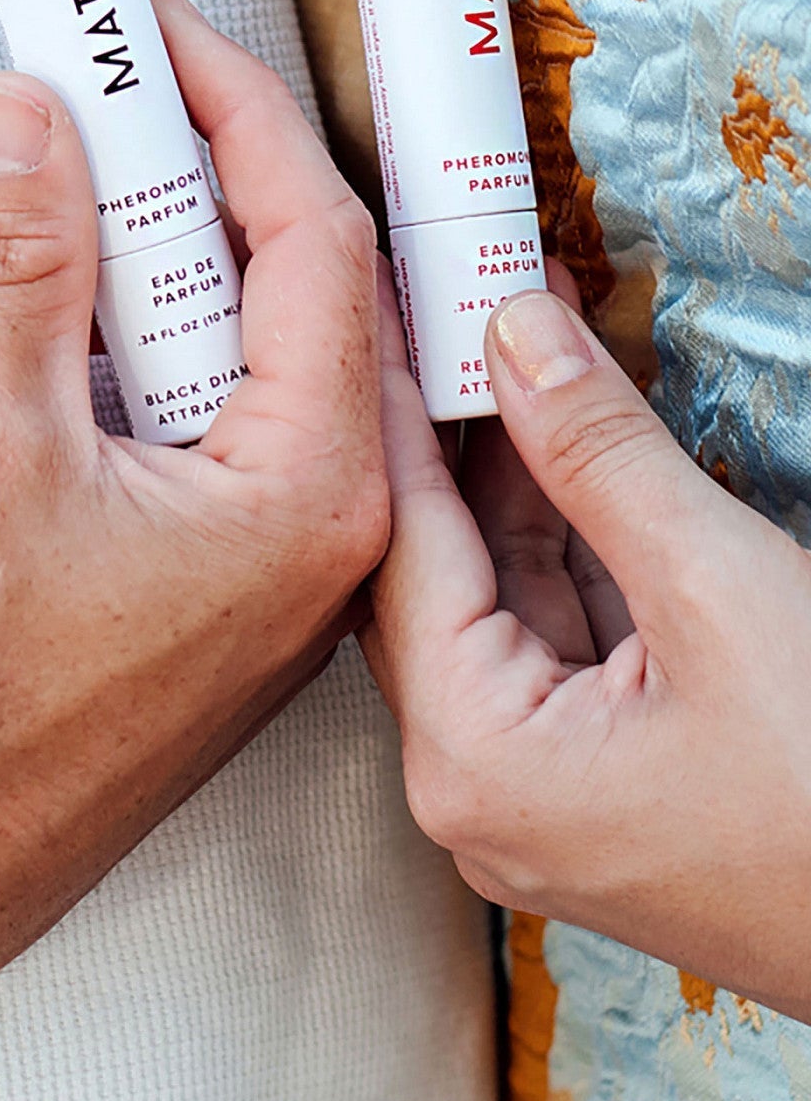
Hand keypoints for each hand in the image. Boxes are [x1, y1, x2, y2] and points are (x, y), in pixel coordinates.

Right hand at [0, 0, 386, 1021]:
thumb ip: (20, 260)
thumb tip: (27, 111)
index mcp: (314, 492)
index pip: (317, 244)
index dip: (241, 114)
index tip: (159, 34)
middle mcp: (328, 531)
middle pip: (302, 290)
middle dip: (207, 171)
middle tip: (112, 84)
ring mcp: (279, 570)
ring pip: (258, 355)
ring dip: (174, 255)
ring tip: (85, 170)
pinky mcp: (218, 589)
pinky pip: (220, 420)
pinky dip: (158, 341)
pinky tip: (81, 298)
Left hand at [363, 270, 810, 1019]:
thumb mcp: (715, 586)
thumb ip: (595, 451)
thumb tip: (515, 330)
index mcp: (472, 760)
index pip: (401, 539)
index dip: (400, 404)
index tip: (385, 303)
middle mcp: (477, 791)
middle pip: (437, 567)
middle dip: (460, 428)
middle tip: (454, 303)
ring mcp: (539, 798)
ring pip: (502, 595)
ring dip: (521, 475)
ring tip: (522, 344)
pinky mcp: (603, 790)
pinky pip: (560, 638)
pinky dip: (572, 541)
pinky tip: (574, 444)